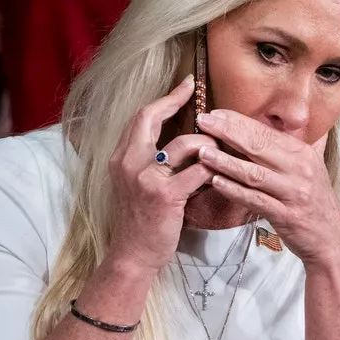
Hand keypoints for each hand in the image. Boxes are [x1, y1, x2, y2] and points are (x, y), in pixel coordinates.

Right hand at [104, 76, 218, 276]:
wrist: (134, 254)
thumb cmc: (141, 218)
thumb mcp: (135, 183)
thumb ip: (149, 159)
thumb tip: (178, 138)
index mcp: (121, 157)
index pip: (141, 117)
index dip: (164, 99)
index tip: (185, 85)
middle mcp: (128, 162)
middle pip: (152, 118)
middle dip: (177, 101)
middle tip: (197, 92)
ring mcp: (145, 178)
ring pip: (184, 144)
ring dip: (207, 144)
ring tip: (216, 150)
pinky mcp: (165, 195)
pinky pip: (198, 171)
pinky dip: (213, 169)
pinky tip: (219, 174)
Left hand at [195, 109, 339, 268]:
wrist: (331, 237)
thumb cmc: (315, 199)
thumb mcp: (311, 166)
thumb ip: (293, 145)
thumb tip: (283, 120)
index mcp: (303, 153)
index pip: (266, 131)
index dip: (239, 121)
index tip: (216, 112)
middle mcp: (300, 169)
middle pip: (258, 146)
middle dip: (228, 132)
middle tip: (204, 122)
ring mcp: (293, 193)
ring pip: (254, 173)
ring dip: (226, 161)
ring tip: (203, 152)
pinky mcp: (285, 215)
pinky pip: (255, 200)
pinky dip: (234, 190)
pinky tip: (215, 182)